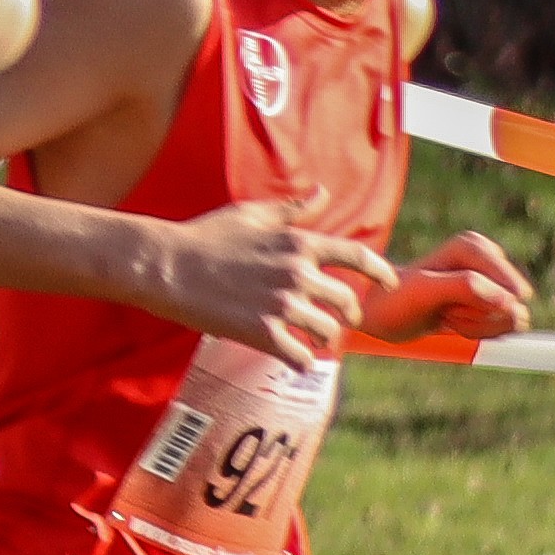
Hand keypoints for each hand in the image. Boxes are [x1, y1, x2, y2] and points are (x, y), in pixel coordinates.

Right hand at [145, 199, 395, 360]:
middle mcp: (297, 273)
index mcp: (298, 243)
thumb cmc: (203, 236)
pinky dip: (302, 361)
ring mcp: (281, 305)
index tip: (390, 283)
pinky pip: (301, 357)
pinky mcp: (262, 333)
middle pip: (346, 301)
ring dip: (324, 339)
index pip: (358, 256)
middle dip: (347, 314)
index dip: (381, 271)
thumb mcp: (250, 215)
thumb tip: (322, 194)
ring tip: (314, 341)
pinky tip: (296, 359)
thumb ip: (292, 209)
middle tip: (339, 321)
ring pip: (327, 332)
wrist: (164, 265)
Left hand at [348, 234, 538, 356]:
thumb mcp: (425, 290)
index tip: (445, 302)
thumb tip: (511, 300)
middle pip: (513, 306)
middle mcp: (489, 262)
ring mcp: (494, 283)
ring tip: (446, 316)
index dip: (478, 305)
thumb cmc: (395, 298)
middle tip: (444, 311)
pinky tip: (454, 323)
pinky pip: (505, 329)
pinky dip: (478, 333)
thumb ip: (467, 287)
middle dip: (478, 318)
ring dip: (476, 327)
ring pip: (512, 320)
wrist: (382, 315)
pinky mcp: (495, 304)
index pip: (508, 289)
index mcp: (474, 248)